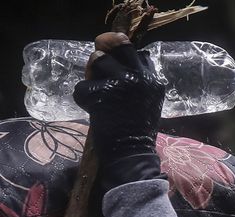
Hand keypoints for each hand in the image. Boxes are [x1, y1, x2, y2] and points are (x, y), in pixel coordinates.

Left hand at [74, 33, 163, 177]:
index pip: (136, 52)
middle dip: (104, 47)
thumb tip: (110, 61)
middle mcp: (139, 77)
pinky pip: (82, 85)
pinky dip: (82, 98)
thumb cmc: (137, 132)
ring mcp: (120, 83)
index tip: (115, 63)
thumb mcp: (147, 101)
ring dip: (91, 74)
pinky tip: (92, 110)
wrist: (131, 156)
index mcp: (152, 79)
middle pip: (118, 43)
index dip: (122, 54)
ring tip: (95, 92)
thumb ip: (136, 81)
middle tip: (97, 59)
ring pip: (97, 60)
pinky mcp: (101, 94)